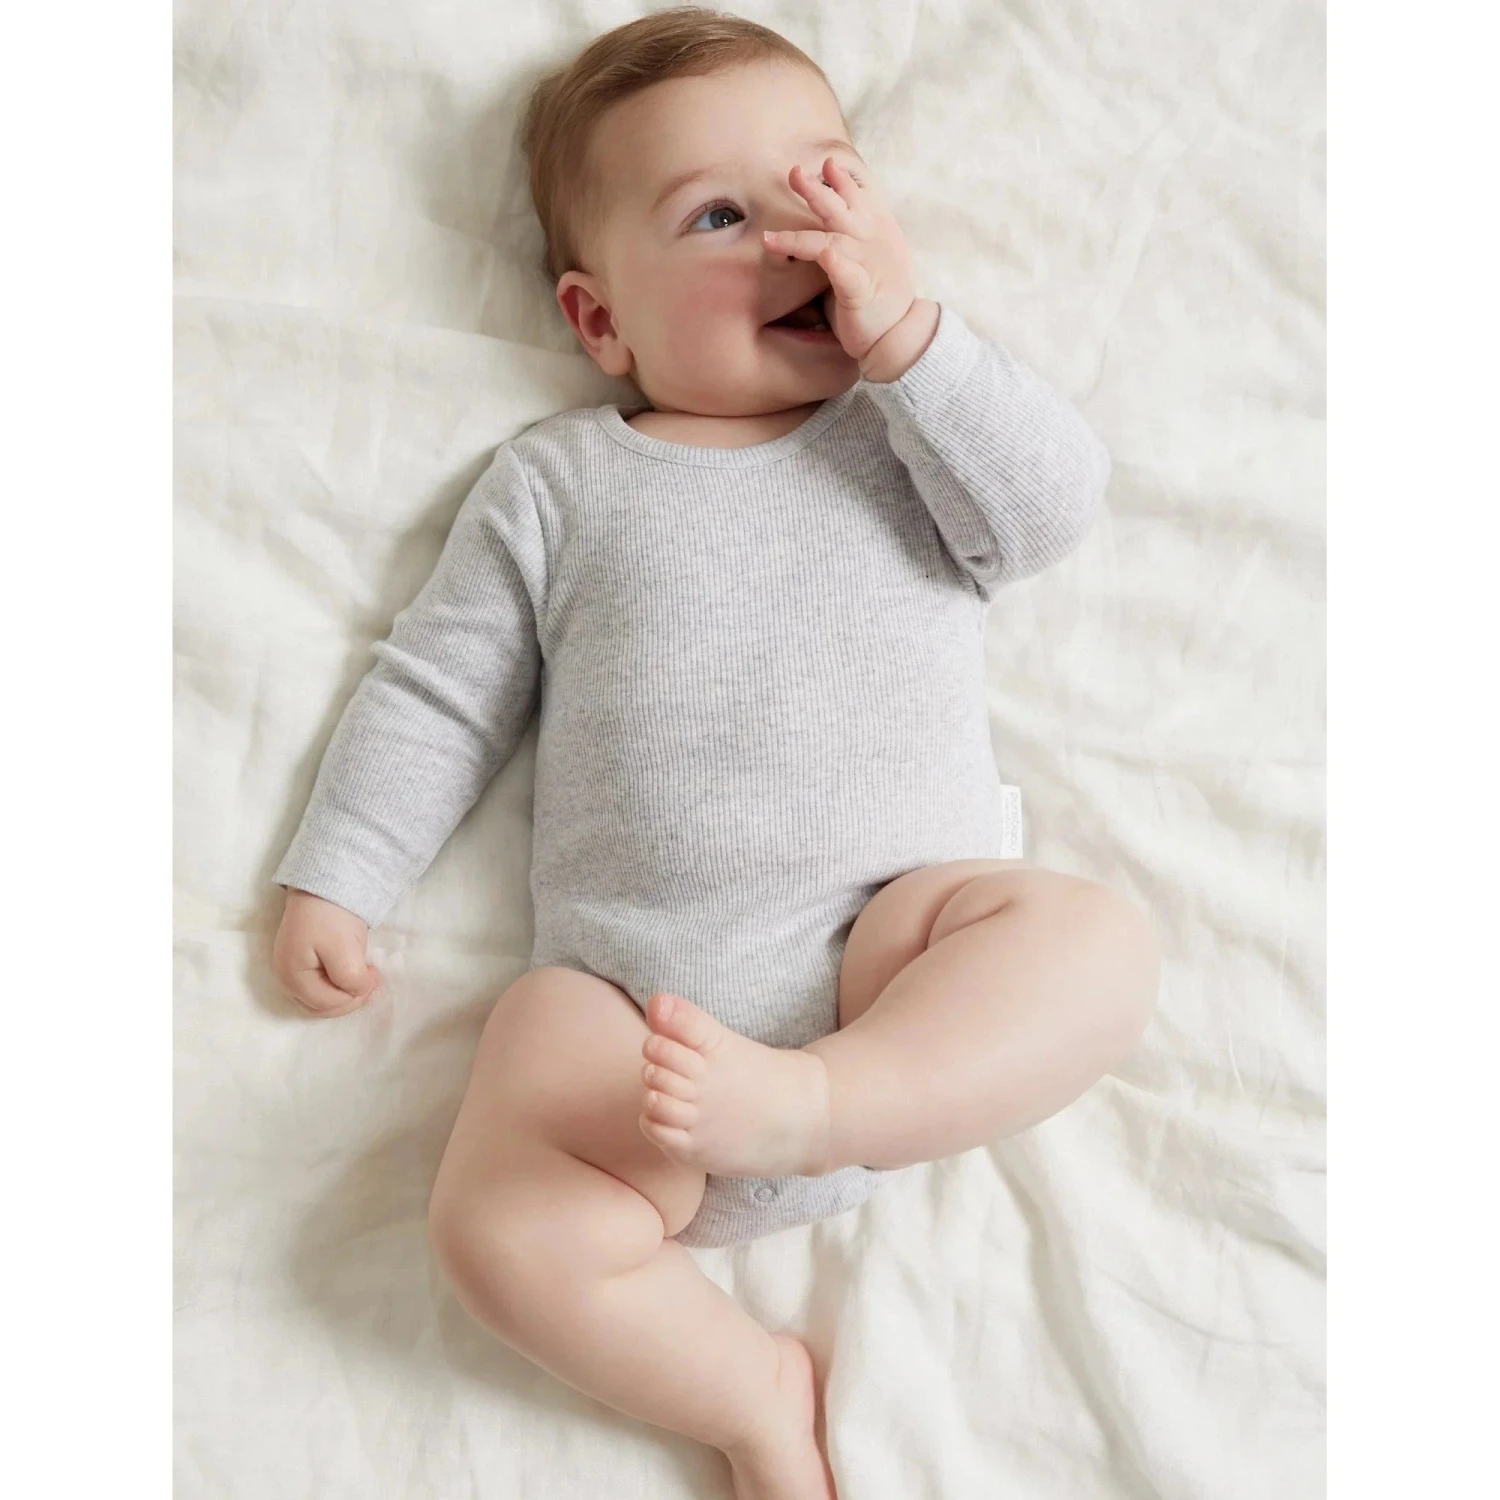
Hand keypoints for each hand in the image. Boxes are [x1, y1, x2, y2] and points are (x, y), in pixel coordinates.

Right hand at [272, 888, 382, 1016]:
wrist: (323, 883)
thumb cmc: (333, 916)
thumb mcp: (345, 950)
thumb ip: (350, 979)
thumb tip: (359, 991)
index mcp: (292, 976)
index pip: (326, 1004)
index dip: (354, 996)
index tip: (374, 975)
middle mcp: (284, 978)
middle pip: (320, 1006)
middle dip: (348, 999)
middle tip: (369, 979)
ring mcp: (288, 970)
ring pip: (319, 999)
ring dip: (343, 994)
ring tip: (361, 975)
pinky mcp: (298, 961)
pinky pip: (317, 986)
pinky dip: (335, 985)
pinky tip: (349, 971)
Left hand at [763, 156, 926, 366]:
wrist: (899, 334)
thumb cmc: (880, 296)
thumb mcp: (870, 256)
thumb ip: (851, 235)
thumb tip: (824, 224)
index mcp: (875, 230)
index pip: (858, 197)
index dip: (841, 180)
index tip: (825, 164)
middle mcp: (870, 241)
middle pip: (840, 208)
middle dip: (817, 190)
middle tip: (794, 173)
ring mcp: (866, 264)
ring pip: (832, 238)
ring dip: (803, 233)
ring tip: (774, 232)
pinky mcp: (860, 292)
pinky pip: (846, 274)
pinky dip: (836, 263)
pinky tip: (826, 255)